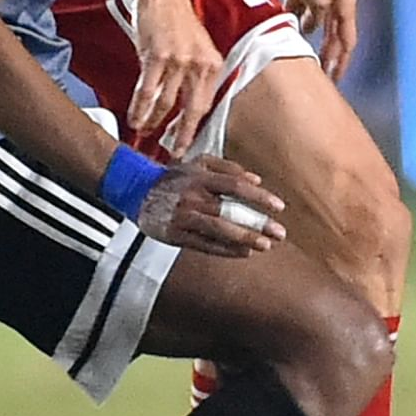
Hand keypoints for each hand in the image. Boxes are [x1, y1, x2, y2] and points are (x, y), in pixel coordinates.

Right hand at [127, 0, 224, 155]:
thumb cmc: (176, 19)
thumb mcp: (196, 47)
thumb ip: (194, 75)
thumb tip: (183, 105)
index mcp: (212, 65)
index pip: (205, 106)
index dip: (194, 129)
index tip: (186, 146)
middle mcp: (200, 65)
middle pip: (190, 111)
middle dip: (179, 137)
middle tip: (172, 155)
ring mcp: (179, 61)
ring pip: (165, 104)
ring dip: (152, 122)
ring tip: (143, 134)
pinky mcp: (158, 56)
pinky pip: (147, 91)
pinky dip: (139, 108)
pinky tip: (134, 119)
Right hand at [135, 154, 284, 257]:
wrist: (135, 189)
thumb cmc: (175, 176)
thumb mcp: (199, 162)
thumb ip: (228, 168)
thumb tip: (257, 179)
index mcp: (200, 177)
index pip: (236, 186)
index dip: (259, 196)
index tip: (279, 207)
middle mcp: (192, 197)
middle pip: (230, 212)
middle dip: (257, 224)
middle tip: (280, 233)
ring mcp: (183, 217)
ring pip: (218, 230)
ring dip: (244, 239)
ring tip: (265, 245)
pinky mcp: (175, 235)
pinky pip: (204, 245)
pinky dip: (225, 249)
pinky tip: (243, 252)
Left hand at [286, 0, 359, 78]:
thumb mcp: (319, 1)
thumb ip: (317, 20)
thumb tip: (310, 34)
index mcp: (346, 9)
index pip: (346, 42)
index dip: (341, 62)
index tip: (334, 79)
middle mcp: (338, 5)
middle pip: (334, 35)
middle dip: (328, 55)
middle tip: (321, 75)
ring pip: (319, 24)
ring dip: (312, 39)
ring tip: (301, 55)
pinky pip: (303, 10)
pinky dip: (297, 21)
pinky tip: (287, 30)